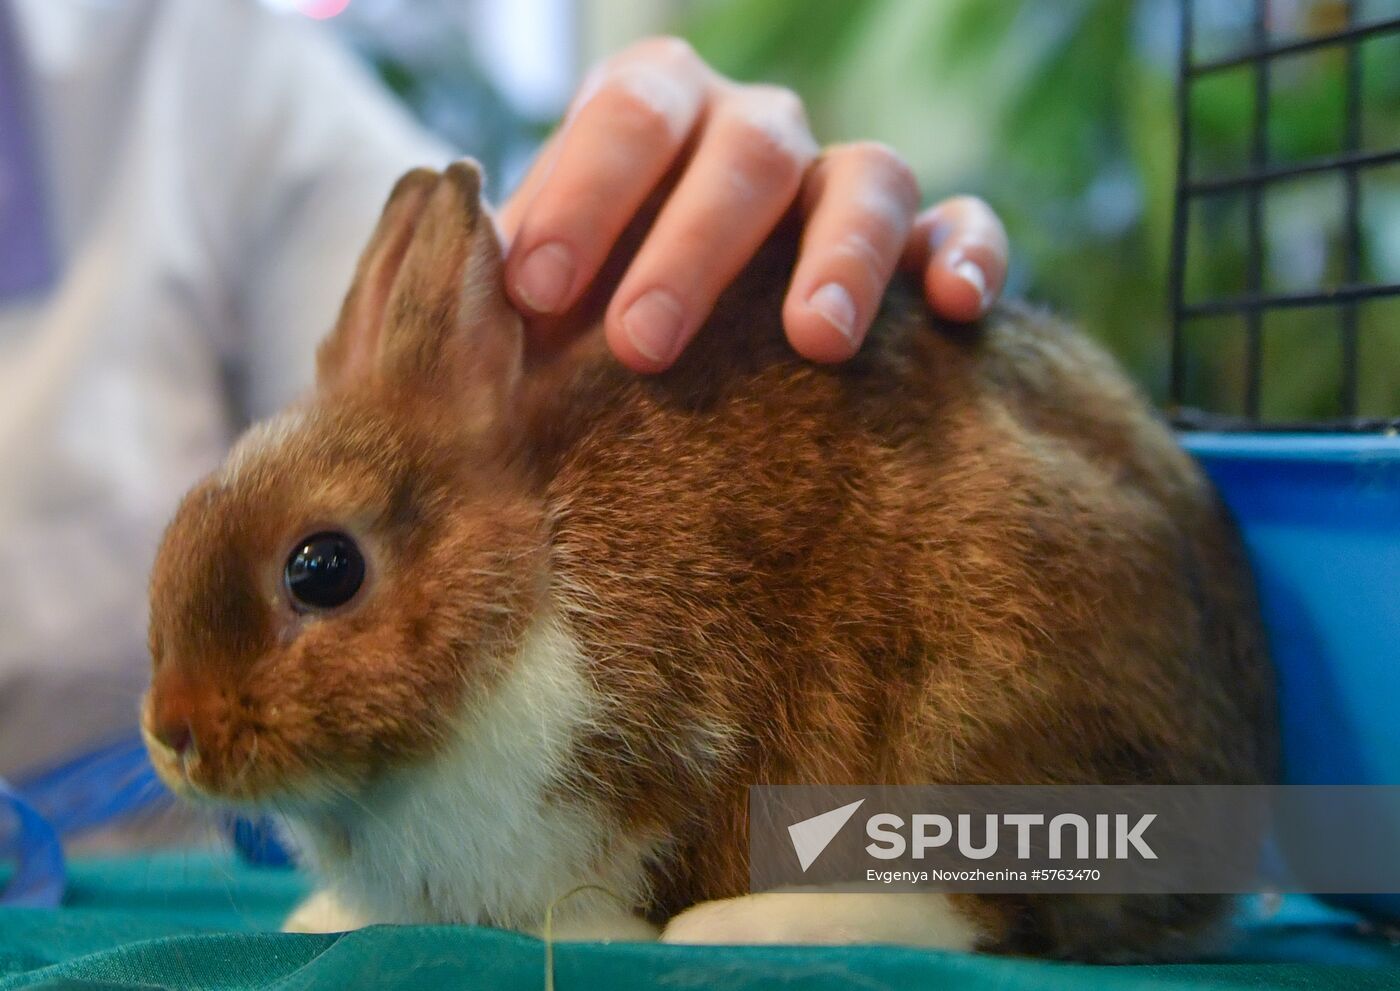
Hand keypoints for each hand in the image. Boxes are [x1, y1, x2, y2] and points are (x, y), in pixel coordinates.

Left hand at [498, 37, 1008, 371]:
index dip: (583, 196)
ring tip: (814, 342)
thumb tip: (450, 320)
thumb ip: (517, 280)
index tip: (535, 291)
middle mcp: (754, 129)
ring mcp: (841, 176)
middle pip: (744, 154)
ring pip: (870, 176)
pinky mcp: (919, 235)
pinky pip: (965, 222)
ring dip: (840, 256)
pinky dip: (969, 253)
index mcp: (656, 108)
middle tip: (641, 348)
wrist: (670, 306)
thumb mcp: (545, 275)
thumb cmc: (590, 295)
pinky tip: (954, 308)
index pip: (628, 117)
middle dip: (691, 248)